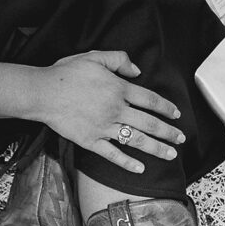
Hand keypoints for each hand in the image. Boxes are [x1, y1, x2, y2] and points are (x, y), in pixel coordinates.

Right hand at [33, 50, 185, 172]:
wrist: (43, 93)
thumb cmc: (66, 73)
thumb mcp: (95, 57)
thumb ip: (119, 60)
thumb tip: (137, 71)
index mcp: (118, 89)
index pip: (150, 99)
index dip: (166, 107)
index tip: (176, 114)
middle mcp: (116, 110)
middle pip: (149, 123)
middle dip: (168, 131)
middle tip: (181, 138)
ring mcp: (104, 128)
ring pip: (137, 140)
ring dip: (156, 148)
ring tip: (171, 154)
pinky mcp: (91, 141)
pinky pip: (113, 154)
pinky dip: (127, 163)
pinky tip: (140, 169)